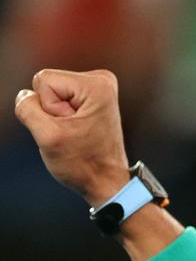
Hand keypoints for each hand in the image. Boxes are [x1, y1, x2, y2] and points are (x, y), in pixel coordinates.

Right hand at [14, 69, 131, 206]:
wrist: (106, 180)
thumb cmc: (83, 163)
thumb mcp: (47, 136)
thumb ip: (27, 108)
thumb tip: (26, 95)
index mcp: (96, 85)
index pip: (43, 80)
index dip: (47, 108)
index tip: (69, 127)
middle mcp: (101, 80)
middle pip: (46, 84)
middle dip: (51, 111)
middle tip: (73, 131)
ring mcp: (98, 88)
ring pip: (50, 93)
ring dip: (56, 116)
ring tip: (76, 132)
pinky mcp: (92, 97)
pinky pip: (57, 99)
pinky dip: (61, 117)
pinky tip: (78, 129)